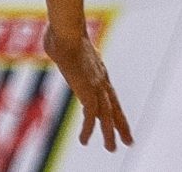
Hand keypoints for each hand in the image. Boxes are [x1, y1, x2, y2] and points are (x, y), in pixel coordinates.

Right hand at [44, 27, 133, 151]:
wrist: (67, 32)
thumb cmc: (61, 32)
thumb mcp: (64, 45)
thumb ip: (63, 51)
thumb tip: (53, 43)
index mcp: (98, 70)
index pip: (109, 94)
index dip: (114, 107)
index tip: (117, 119)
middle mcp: (102, 80)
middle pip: (115, 107)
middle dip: (122, 125)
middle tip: (129, 141)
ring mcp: (97, 87)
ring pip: (108, 116)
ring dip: (110, 133)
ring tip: (112, 148)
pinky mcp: (88, 92)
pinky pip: (90, 116)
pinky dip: (88, 130)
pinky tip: (84, 141)